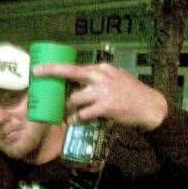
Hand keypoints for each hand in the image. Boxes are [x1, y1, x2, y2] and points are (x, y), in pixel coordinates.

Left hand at [34, 62, 168, 130]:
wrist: (151, 108)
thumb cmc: (132, 94)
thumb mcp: (116, 78)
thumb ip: (98, 78)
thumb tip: (78, 81)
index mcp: (102, 69)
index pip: (74, 67)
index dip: (55, 67)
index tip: (39, 68)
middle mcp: (101, 76)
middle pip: (70, 72)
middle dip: (52, 73)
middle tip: (37, 75)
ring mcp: (104, 91)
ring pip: (75, 99)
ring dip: (70, 109)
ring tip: (70, 115)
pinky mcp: (107, 106)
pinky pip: (84, 114)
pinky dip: (78, 119)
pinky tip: (78, 121)